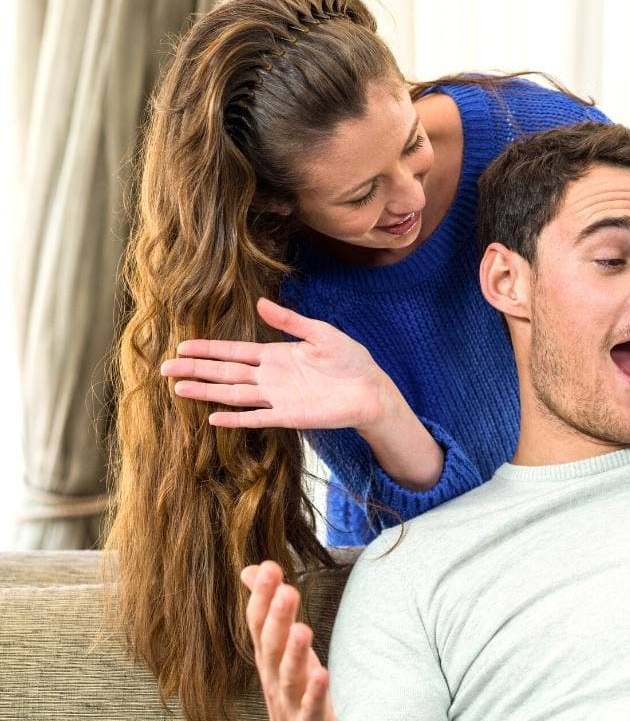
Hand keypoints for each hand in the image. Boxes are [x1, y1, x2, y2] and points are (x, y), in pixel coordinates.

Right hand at [161, 297, 390, 430]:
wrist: (371, 389)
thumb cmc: (350, 360)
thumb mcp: (320, 334)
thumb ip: (290, 321)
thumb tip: (259, 303)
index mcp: (276, 355)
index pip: (234, 351)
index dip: (208, 349)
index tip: (182, 346)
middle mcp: (270, 377)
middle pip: (226, 372)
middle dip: (196, 369)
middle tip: (164, 368)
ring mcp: (277, 398)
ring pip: (234, 394)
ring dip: (207, 391)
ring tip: (178, 388)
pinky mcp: (289, 416)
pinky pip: (257, 418)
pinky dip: (236, 419)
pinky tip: (214, 418)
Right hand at [241, 561, 337, 720]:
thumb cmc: (291, 686)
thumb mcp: (279, 645)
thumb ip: (267, 609)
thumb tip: (251, 569)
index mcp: (268, 657)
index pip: (259, 623)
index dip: (262, 596)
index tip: (270, 566)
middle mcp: (273, 678)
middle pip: (271, 646)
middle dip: (276, 619)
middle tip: (286, 589)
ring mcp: (289, 701)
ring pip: (288, 677)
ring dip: (294, 654)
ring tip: (301, 629)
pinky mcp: (308, 719)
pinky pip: (310, 707)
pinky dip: (314, 692)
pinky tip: (322, 674)